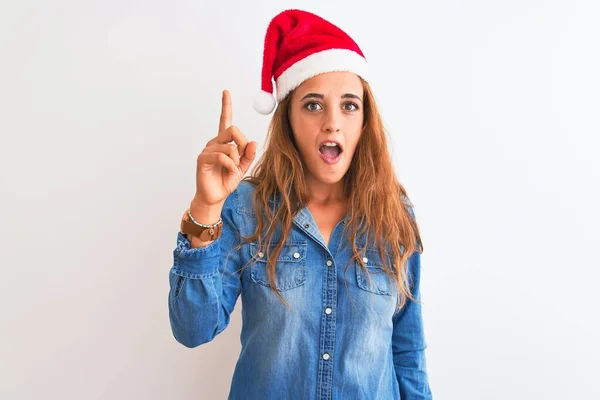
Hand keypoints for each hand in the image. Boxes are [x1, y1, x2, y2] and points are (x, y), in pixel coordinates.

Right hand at [193, 90, 256, 206]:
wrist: (215, 196)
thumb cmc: (226, 181)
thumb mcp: (243, 167)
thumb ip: (248, 154)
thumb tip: (252, 141)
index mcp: (224, 142)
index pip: (225, 120)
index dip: (226, 106)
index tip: (225, 92)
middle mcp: (215, 143)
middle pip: (232, 129)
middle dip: (242, 143)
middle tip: (242, 157)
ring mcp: (208, 150)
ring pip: (229, 146)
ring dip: (236, 160)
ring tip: (233, 170)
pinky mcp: (203, 159)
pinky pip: (222, 156)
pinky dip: (230, 165)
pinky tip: (229, 171)